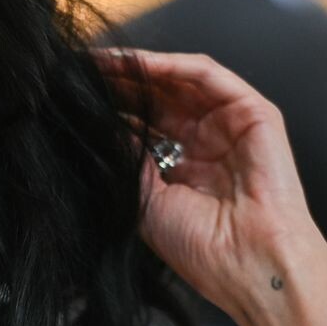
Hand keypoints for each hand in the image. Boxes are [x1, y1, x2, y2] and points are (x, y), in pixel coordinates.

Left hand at [96, 48, 326, 325]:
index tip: (72, 97)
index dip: (109, 108)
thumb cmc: (202, 248)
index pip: (141, 125)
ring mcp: (230, 126)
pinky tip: (136, 63)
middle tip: (79, 70)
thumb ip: (126, 157)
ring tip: (100, 61)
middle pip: (157, 98)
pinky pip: (208, 76)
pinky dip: (171, 65)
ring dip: (139, 68)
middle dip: (119, 83)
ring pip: (179, 82)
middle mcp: (205, 144)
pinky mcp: (254, 113)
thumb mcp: (144, 199)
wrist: (249, 264)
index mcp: (181, 169)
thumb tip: (99, 123)